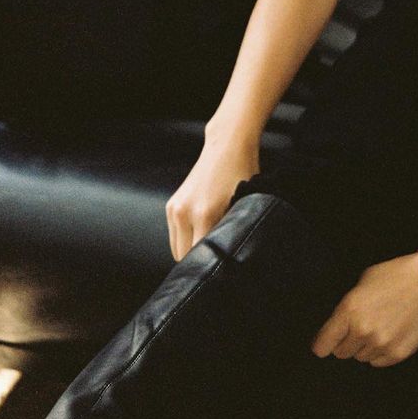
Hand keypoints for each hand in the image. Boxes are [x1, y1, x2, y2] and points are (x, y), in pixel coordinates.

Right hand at [165, 133, 259, 260]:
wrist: (226, 146)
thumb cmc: (243, 174)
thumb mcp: (246, 203)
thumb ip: (235, 231)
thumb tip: (235, 256)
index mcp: (205, 214)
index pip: (201, 257)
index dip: (213, 266)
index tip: (223, 272)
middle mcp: (185, 213)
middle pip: (184, 258)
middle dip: (200, 262)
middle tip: (218, 262)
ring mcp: (175, 209)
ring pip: (176, 249)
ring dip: (190, 251)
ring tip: (211, 246)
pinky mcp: (171, 206)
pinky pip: (174, 235)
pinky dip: (185, 239)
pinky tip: (201, 232)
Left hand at [311, 252, 417, 367]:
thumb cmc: (399, 275)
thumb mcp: (365, 280)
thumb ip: (349, 304)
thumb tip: (339, 323)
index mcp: (350, 310)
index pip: (323, 344)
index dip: (322, 344)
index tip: (324, 344)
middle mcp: (363, 330)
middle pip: (341, 353)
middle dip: (347, 341)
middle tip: (360, 327)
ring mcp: (381, 344)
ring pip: (361, 357)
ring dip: (365, 346)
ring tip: (380, 326)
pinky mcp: (398, 353)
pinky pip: (378, 362)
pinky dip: (381, 352)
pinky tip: (391, 334)